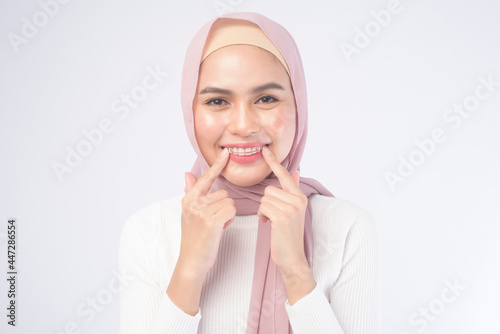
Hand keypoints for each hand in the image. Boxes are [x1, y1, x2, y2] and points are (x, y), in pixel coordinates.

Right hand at [179, 148, 235, 276]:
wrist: (191, 261)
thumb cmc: (194, 238)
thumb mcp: (189, 213)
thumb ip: (191, 192)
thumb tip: (186, 173)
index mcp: (188, 199)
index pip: (206, 178)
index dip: (217, 165)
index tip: (225, 153)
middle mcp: (193, 203)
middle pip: (224, 193)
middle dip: (225, 207)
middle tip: (215, 221)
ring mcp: (202, 212)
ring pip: (230, 202)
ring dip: (228, 214)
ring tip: (216, 225)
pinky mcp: (211, 221)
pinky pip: (232, 210)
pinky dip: (230, 219)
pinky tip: (221, 228)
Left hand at [257, 146, 308, 271]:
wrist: (292, 258)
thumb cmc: (288, 235)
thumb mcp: (294, 211)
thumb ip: (293, 191)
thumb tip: (296, 172)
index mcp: (300, 197)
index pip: (285, 175)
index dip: (274, 163)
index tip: (265, 150)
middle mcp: (298, 200)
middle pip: (269, 189)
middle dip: (265, 202)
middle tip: (272, 216)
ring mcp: (291, 208)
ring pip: (264, 198)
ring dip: (263, 210)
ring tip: (271, 222)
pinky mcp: (282, 217)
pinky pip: (263, 207)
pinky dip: (262, 215)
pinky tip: (268, 225)